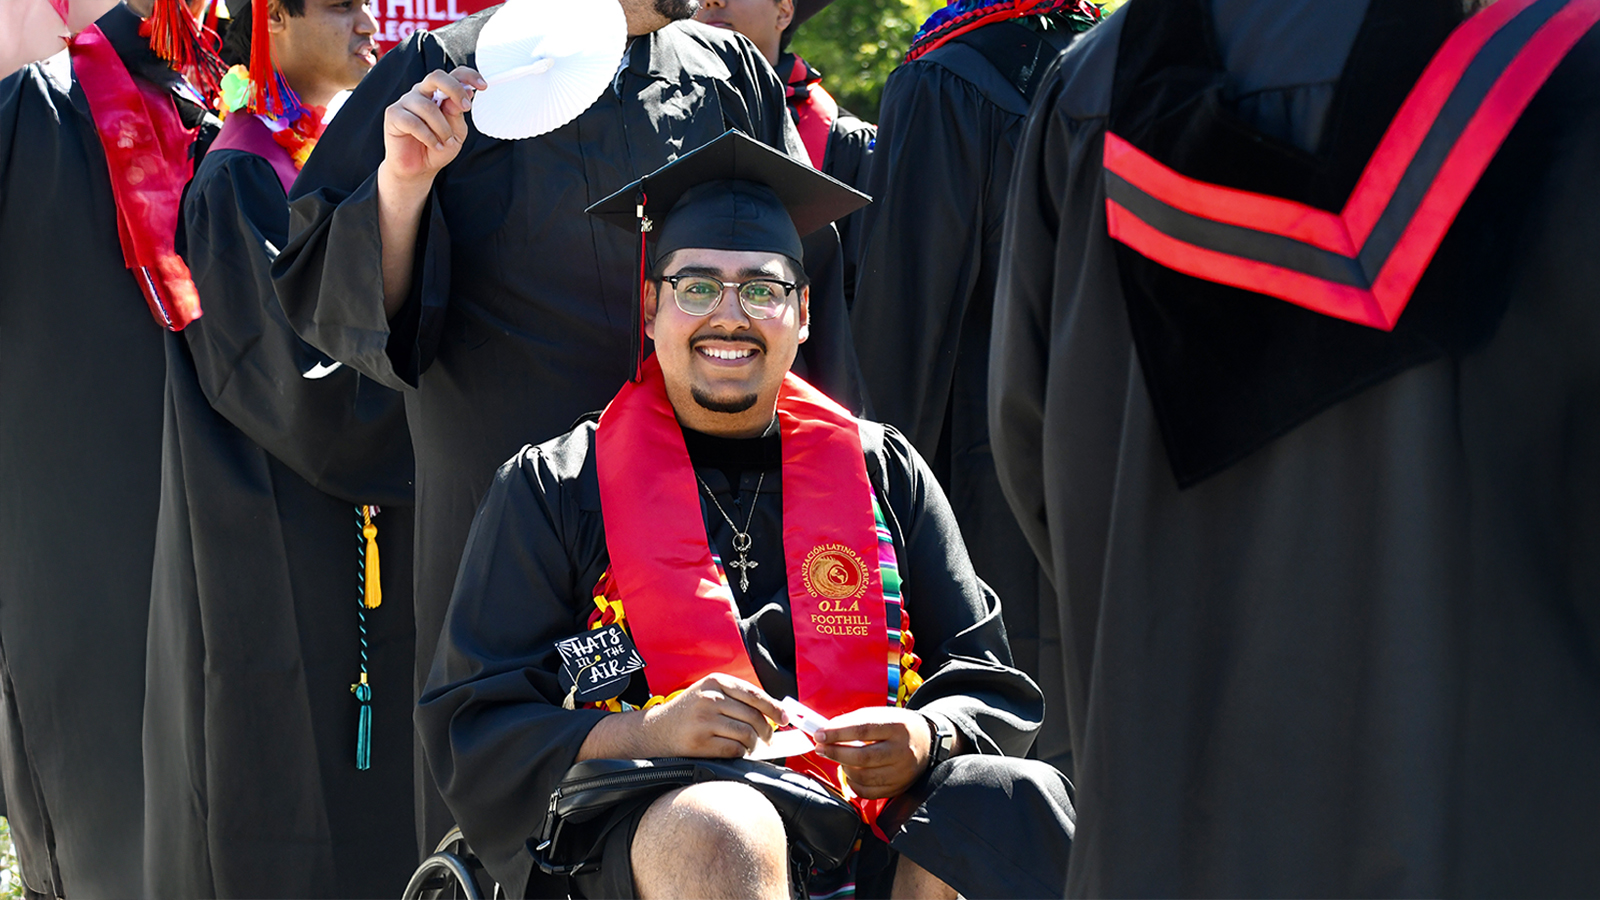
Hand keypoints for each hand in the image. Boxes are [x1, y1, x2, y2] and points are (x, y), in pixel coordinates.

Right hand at [380, 66, 485, 186]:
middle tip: (465, 107)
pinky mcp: (393, 115)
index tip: (483, 86)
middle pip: (436, 77)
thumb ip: (457, 113)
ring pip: (428, 106)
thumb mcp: (456, 132)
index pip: (453, 75)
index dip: (468, 76)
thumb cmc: (438, 147)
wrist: (419, 169)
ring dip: (442, 128)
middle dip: (454, 89)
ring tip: (446, 143)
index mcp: (439, 94)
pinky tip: (435, 146)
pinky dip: (428, 137)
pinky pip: (413, 121)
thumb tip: (465, 93)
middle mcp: (422, 93)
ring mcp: (406, 102)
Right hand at [635, 674, 787, 758]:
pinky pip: (734, 749)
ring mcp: (704, 720)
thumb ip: (737, 697)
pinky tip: (737, 751)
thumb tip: (773, 712)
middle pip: (753, 716)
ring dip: (754, 744)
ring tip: (751, 746)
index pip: (754, 694)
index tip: (784, 718)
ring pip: (746, 734)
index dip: (773, 707)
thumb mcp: (709, 692)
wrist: (655, 730)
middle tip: (768, 738)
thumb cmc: (689, 712)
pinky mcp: (700, 742)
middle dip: (766, 731)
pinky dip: (741, 753)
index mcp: (715, 682)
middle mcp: (710, 699)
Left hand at [812, 707, 932, 799]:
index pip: (863, 729)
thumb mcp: (880, 715)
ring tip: (838, 758)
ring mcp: (902, 772)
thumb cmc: (897, 726)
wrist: (926, 742)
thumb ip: (853, 722)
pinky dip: (854, 783)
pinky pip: (869, 792)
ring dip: (844, 768)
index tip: (819, 734)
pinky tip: (850, 772)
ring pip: (864, 777)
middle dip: (836, 753)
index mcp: (898, 726)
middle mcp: (903, 751)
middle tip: (821, 748)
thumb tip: (826, 731)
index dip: (838, 733)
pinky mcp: (899, 788)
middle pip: (863, 757)